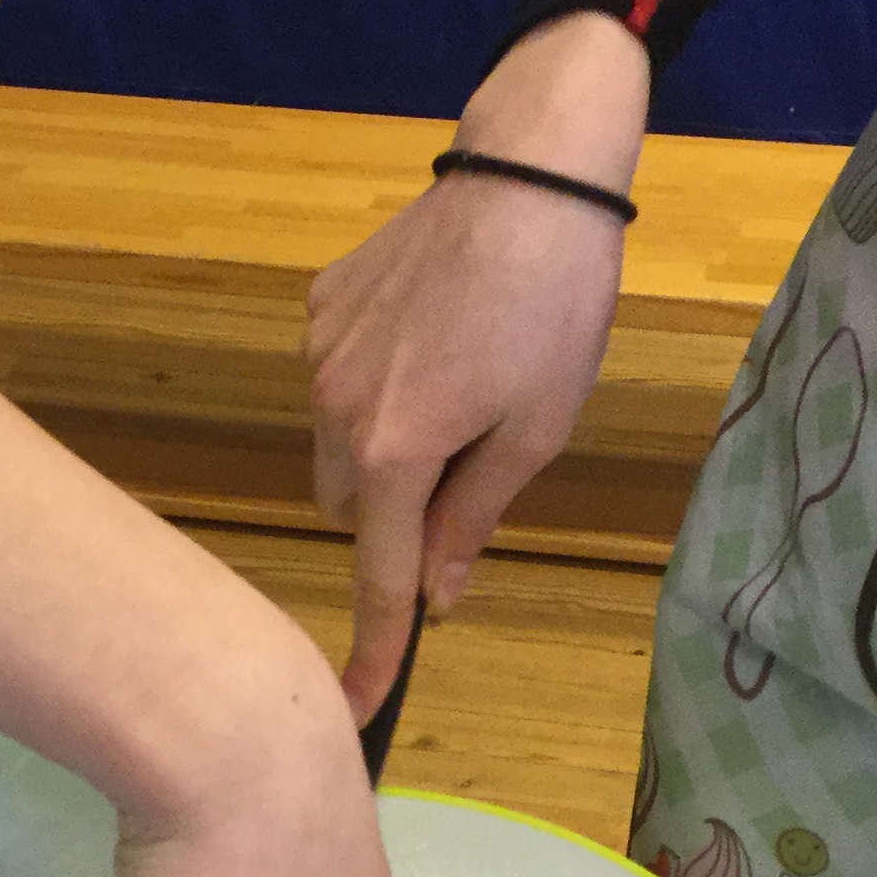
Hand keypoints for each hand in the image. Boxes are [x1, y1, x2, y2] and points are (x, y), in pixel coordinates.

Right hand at [307, 15, 650, 718]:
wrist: (530, 172)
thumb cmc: (555, 305)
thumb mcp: (538, 429)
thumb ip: (474, 518)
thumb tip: (437, 593)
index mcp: (393, 451)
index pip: (377, 573)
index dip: (374, 645)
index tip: (359, 705)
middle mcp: (335, 408)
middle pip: (348, 509)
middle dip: (393, 516)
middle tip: (472, 469)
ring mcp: (320, 351)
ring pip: (338, 445)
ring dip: (383, 449)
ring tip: (463, 383)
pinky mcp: (322, 304)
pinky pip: (338, 379)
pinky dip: (375, 386)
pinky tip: (437, 335)